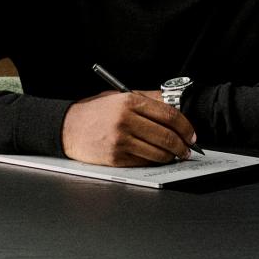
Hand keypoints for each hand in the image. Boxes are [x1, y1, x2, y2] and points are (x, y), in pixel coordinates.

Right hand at [61, 91, 197, 166]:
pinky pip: (144, 162)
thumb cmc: (94, 112)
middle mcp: (125, 120)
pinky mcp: (115, 157)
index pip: (169, 115)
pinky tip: (157, 158)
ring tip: (175, 155)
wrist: (67, 127)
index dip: (186, 126)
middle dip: (183, 145)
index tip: (191, 134)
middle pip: (167, 136)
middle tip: (188, 149)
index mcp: (129, 102)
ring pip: (158, 152)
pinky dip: (154, 162)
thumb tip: (174, 106)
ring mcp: (120, 140)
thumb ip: (147, 99)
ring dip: (171, 156)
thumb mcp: (119, 96)